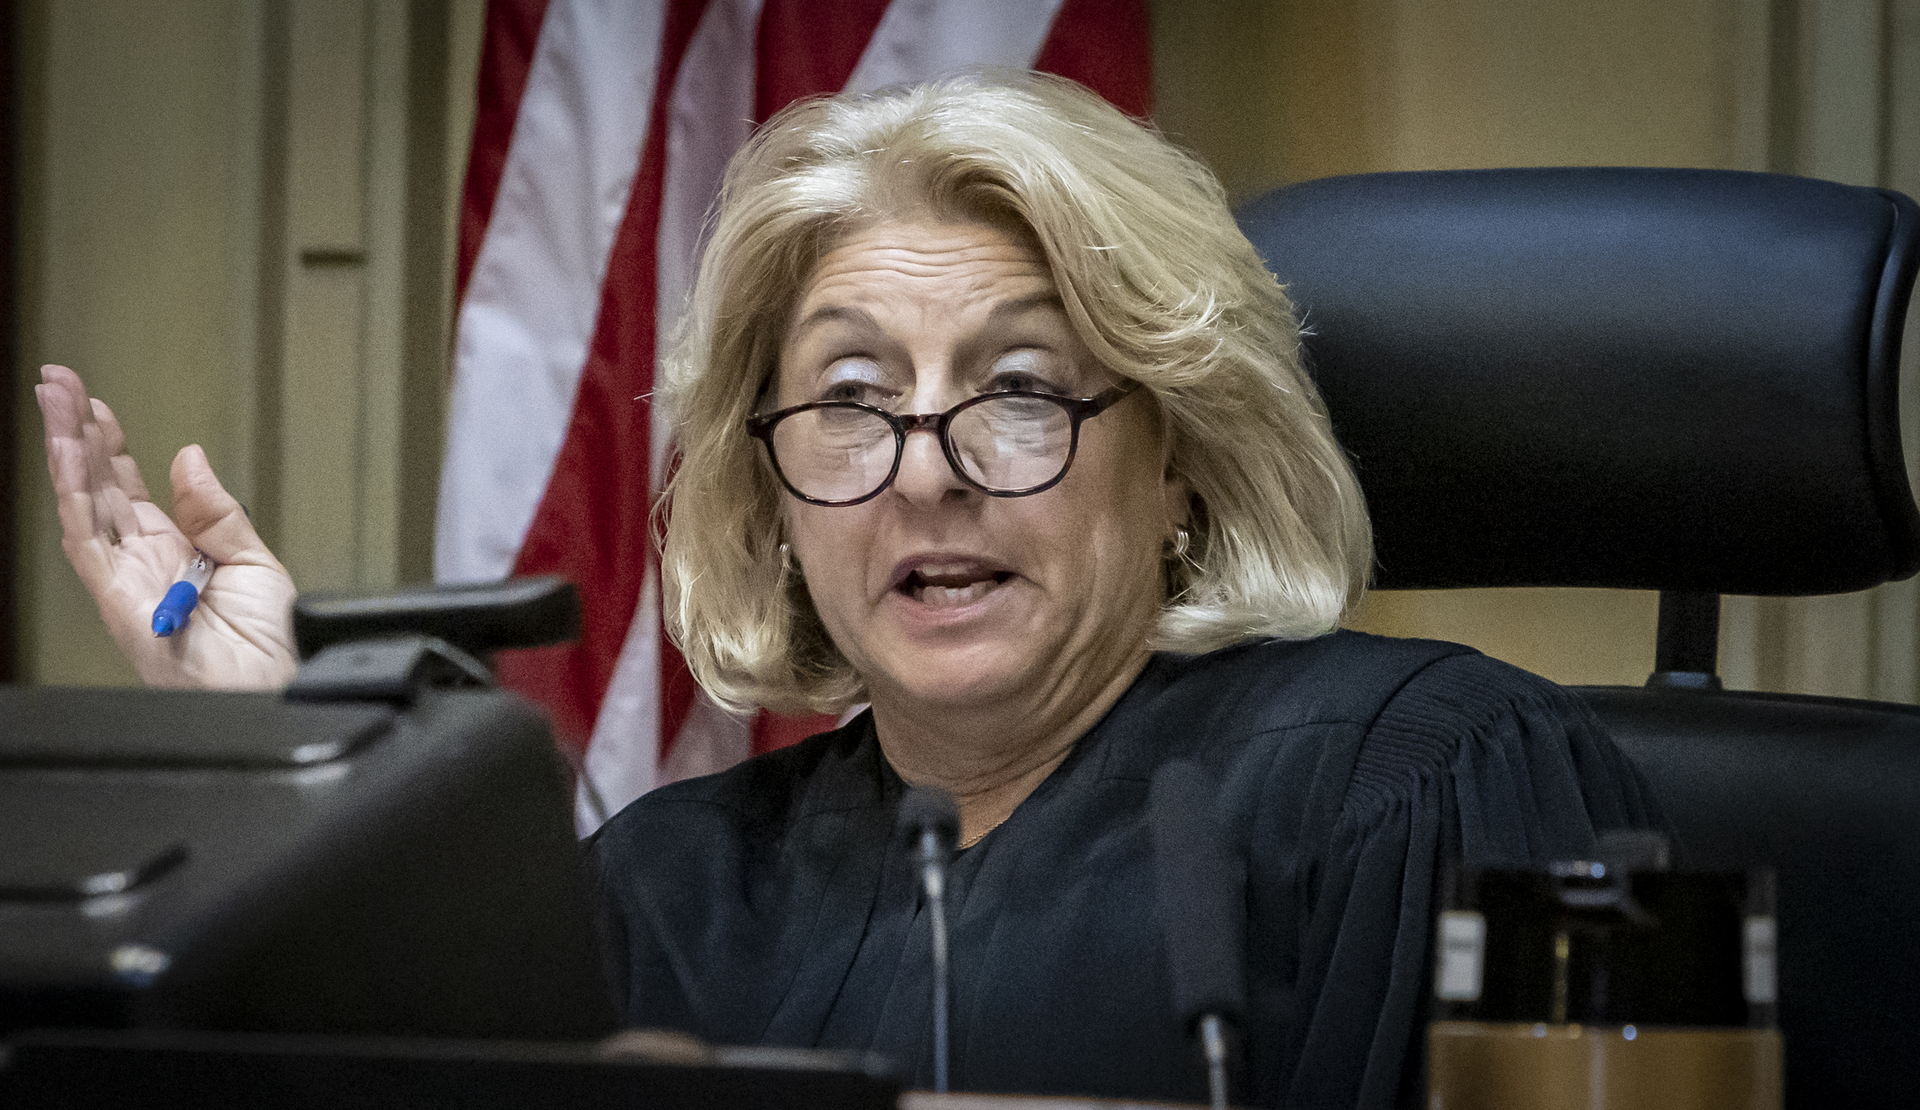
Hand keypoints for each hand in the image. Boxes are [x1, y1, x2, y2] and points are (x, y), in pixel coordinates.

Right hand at [36, 364, 298, 688]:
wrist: (272, 687)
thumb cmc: (270, 645)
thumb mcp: (253, 560)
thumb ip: (216, 510)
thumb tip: (190, 457)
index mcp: (175, 552)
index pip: (127, 488)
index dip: (107, 444)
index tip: (93, 405)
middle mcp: (142, 563)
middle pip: (95, 486)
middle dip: (74, 433)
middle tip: (57, 385)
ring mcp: (124, 578)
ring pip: (81, 503)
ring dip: (64, 451)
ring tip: (53, 402)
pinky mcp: (115, 597)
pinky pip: (85, 539)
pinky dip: (73, 495)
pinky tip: (66, 455)